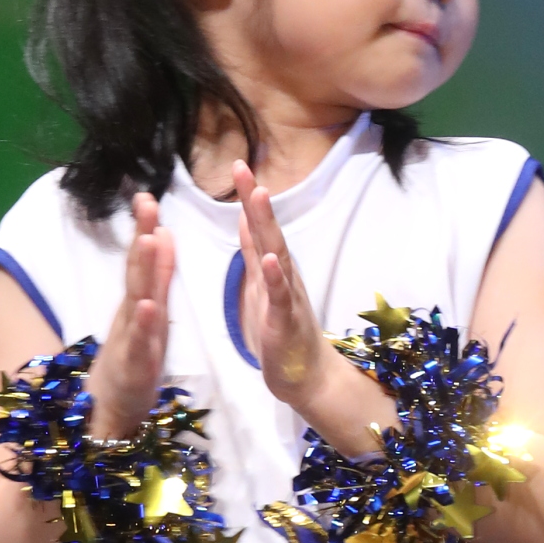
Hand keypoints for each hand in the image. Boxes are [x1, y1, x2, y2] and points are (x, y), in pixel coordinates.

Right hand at [84, 193, 174, 440]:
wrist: (115, 407)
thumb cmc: (134, 356)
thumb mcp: (151, 310)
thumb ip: (159, 274)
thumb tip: (163, 234)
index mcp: (140, 299)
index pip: (142, 258)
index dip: (145, 226)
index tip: (149, 195)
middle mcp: (133, 312)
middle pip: (136, 269)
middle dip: (142, 235)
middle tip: (147, 202)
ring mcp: (132, 336)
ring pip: (136, 298)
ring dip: (141, 270)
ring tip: (147, 240)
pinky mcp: (135, 363)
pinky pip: (139, 340)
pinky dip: (143, 322)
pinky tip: (147, 304)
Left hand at [233, 164, 387, 451]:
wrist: (306, 377)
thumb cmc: (282, 334)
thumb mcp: (261, 286)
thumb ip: (254, 253)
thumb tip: (246, 218)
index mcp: (271, 268)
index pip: (258, 226)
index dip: (248, 196)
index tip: (237, 164)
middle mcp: (282, 275)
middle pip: (268, 231)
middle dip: (256, 199)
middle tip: (243, 167)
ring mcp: (286, 296)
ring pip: (277, 254)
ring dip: (268, 226)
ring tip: (260, 197)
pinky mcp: (285, 321)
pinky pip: (281, 297)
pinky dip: (276, 277)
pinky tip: (271, 260)